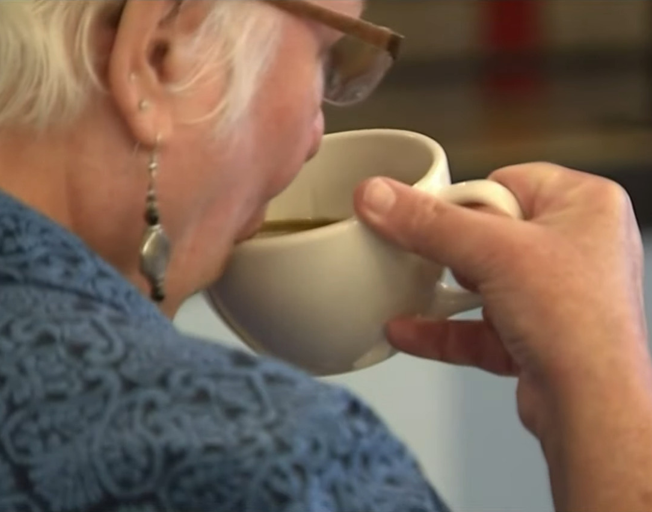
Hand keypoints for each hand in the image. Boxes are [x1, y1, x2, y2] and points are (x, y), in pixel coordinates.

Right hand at [354, 163, 649, 434]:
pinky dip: (442, 329)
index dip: (465, 200)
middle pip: (491, 231)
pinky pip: (479, 326)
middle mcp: (577, 247)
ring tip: (411, 287)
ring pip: (484, 281)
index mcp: (585, 205)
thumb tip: (379, 196)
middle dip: (454, 249)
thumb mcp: (493, 252)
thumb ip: (429, 222)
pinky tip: (405, 329)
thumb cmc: (579, 323)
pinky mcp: (537, 337)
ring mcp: (557, 295)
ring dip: (444, 290)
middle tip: (424, 252)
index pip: (507, 182)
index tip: (429, 214)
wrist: (592, 408)